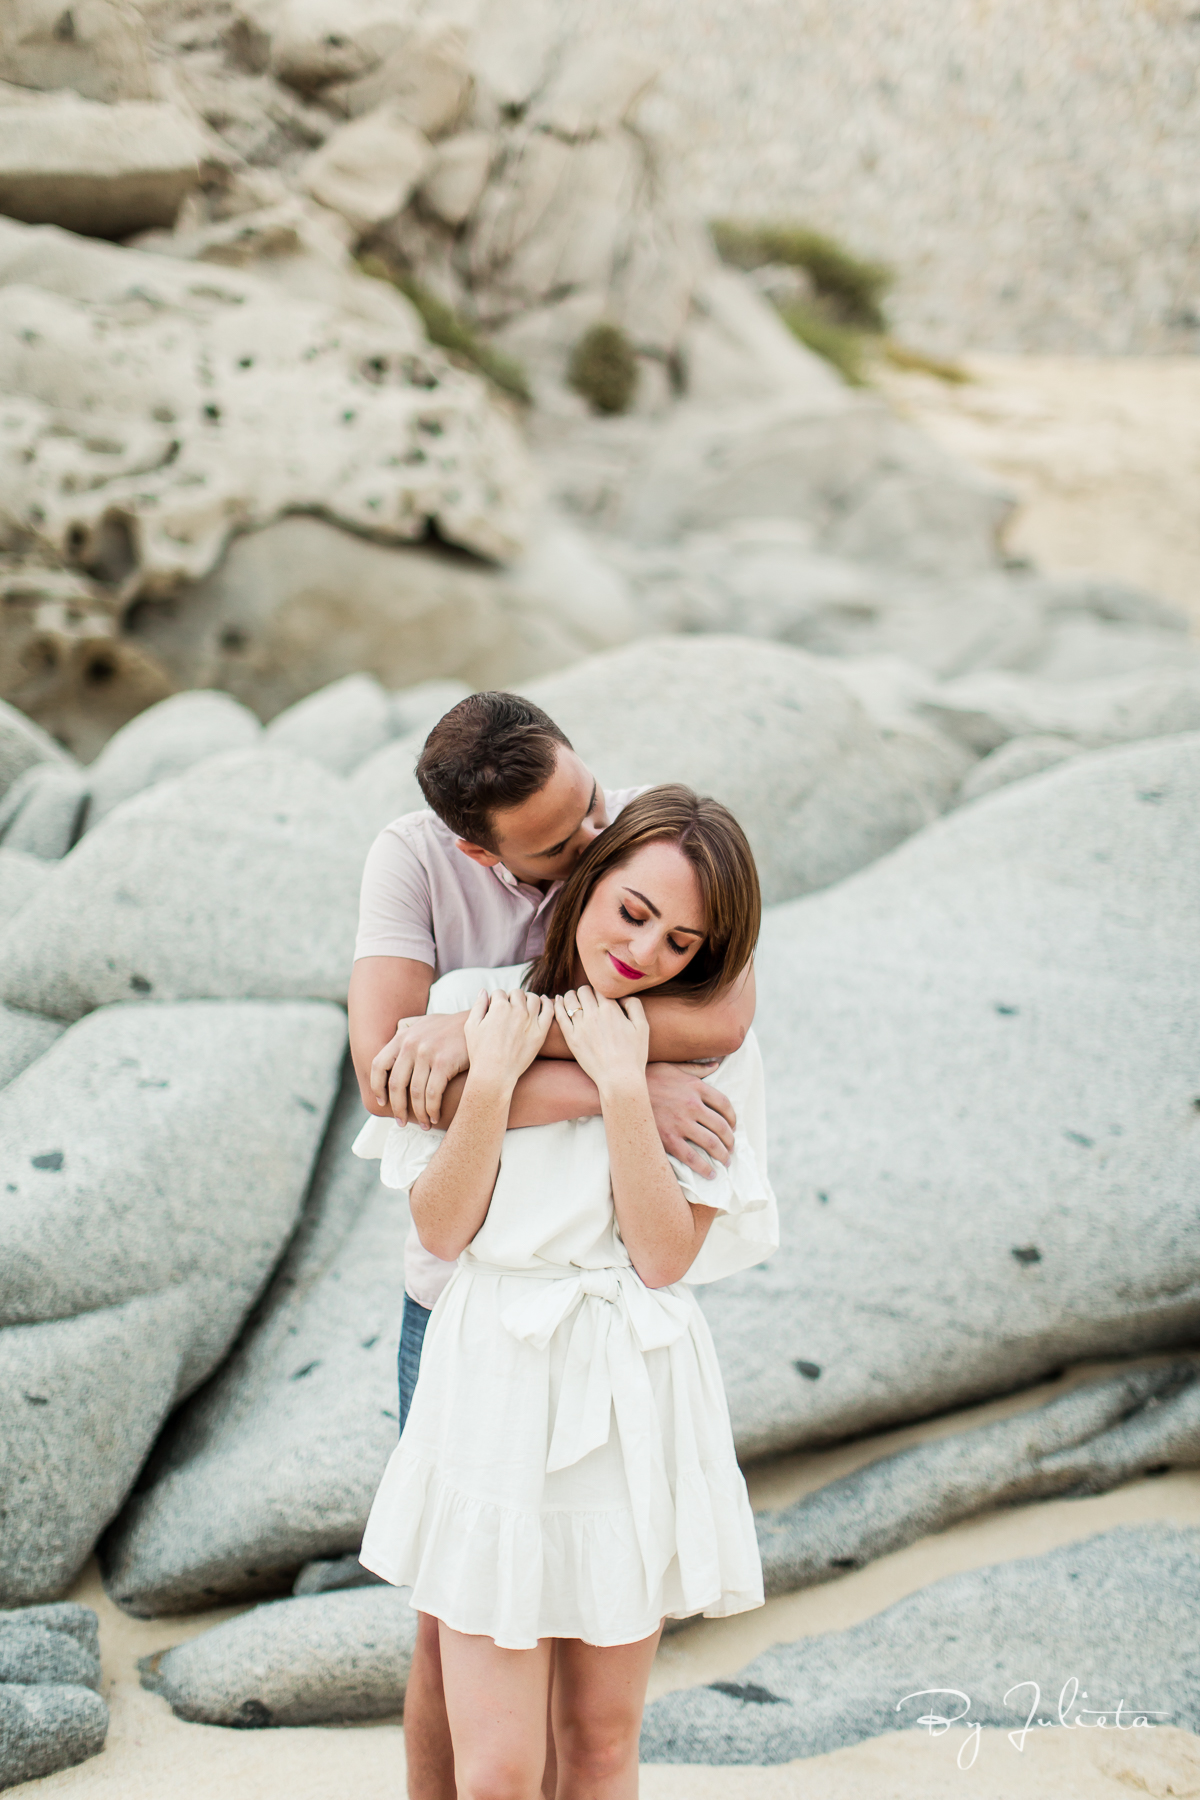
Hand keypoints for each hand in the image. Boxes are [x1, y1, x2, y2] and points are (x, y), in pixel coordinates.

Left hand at [370, 1011, 469, 1128]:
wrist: (482, 1024)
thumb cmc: (454, 1027)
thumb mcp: (426, 1021)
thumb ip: (408, 1028)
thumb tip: (394, 1033)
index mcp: (403, 1036)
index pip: (379, 1064)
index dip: (377, 1086)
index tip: (382, 1102)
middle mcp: (411, 1043)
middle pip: (396, 1084)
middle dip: (398, 1108)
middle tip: (402, 1122)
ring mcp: (427, 1053)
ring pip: (415, 1093)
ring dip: (419, 1114)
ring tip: (424, 1124)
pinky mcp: (444, 1062)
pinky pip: (432, 1094)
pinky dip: (432, 1110)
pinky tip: (435, 1117)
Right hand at [464, 989, 554, 1091]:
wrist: (494, 1074)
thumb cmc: (480, 1052)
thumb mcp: (471, 1026)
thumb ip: (478, 1005)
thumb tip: (484, 991)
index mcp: (499, 1007)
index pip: (499, 993)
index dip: (495, 1000)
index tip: (495, 1008)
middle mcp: (517, 1010)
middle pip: (517, 993)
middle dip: (511, 998)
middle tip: (509, 1009)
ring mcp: (531, 1021)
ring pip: (533, 998)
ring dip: (528, 999)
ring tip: (524, 1006)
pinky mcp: (541, 1032)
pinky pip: (549, 1010)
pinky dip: (547, 1003)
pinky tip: (543, 1003)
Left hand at [553, 987, 648, 1092]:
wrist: (619, 1078)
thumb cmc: (634, 1054)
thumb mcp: (643, 1027)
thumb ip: (634, 1005)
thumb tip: (622, 996)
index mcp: (611, 1009)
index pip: (599, 987)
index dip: (600, 990)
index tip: (600, 996)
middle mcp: (593, 1014)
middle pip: (583, 990)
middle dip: (586, 991)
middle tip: (588, 998)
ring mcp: (580, 1026)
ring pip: (569, 999)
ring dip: (571, 995)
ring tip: (574, 999)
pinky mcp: (571, 1038)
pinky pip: (559, 1015)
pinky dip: (557, 1004)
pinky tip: (557, 1000)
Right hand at [645, 1062, 736, 1178]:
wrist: (622, 1090)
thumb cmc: (647, 1077)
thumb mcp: (673, 1067)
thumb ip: (697, 1068)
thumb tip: (716, 1064)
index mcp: (696, 1087)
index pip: (724, 1105)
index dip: (732, 1118)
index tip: (733, 1126)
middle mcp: (692, 1105)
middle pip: (722, 1127)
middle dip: (730, 1140)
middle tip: (731, 1148)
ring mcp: (681, 1123)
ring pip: (712, 1143)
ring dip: (723, 1155)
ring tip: (725, 1162)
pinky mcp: (668, 1139)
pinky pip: (693, 1157)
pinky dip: (705, 1168)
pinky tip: (710, 1174)